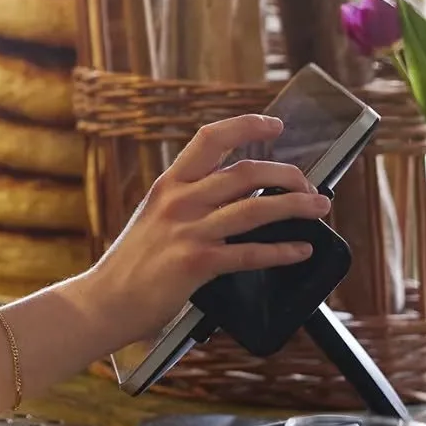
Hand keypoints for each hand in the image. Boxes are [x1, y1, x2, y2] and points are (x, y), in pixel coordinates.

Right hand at [79, 115, 331, 349]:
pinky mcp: (196, 263)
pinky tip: (300, 250)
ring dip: (295, 205)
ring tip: (319, 207)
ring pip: (255, 208)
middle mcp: (179, 200)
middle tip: (307, 183)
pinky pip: (250, 254)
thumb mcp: (154, 217)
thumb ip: (187, 202)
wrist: (105, 300)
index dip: (247, 126)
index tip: (274, 125)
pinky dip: (282, 251)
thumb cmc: (131, 263)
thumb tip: (235, 196)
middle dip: (286, 174)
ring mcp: (188, 231)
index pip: (210, 138)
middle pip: (244, 172)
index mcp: (169, 184)